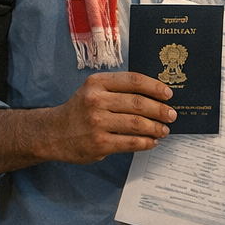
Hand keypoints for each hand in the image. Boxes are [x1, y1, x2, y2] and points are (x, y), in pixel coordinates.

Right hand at [40, 72, 176, 163]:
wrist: (53, 133)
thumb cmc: (79, 110)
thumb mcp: (93, 90)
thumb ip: (118, 89)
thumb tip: (153, 95)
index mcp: (97, 83)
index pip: (133, 81)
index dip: (155, 87)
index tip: (168, 94)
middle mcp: (96, 100)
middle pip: (138, 103)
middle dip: (160, 110)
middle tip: (171, 115)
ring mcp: (97, 123)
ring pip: (137, 124)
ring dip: (156, 128)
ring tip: (164, 130)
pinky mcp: (99, 143)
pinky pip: (130, 142)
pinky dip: (145, 142)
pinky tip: (151, 142)